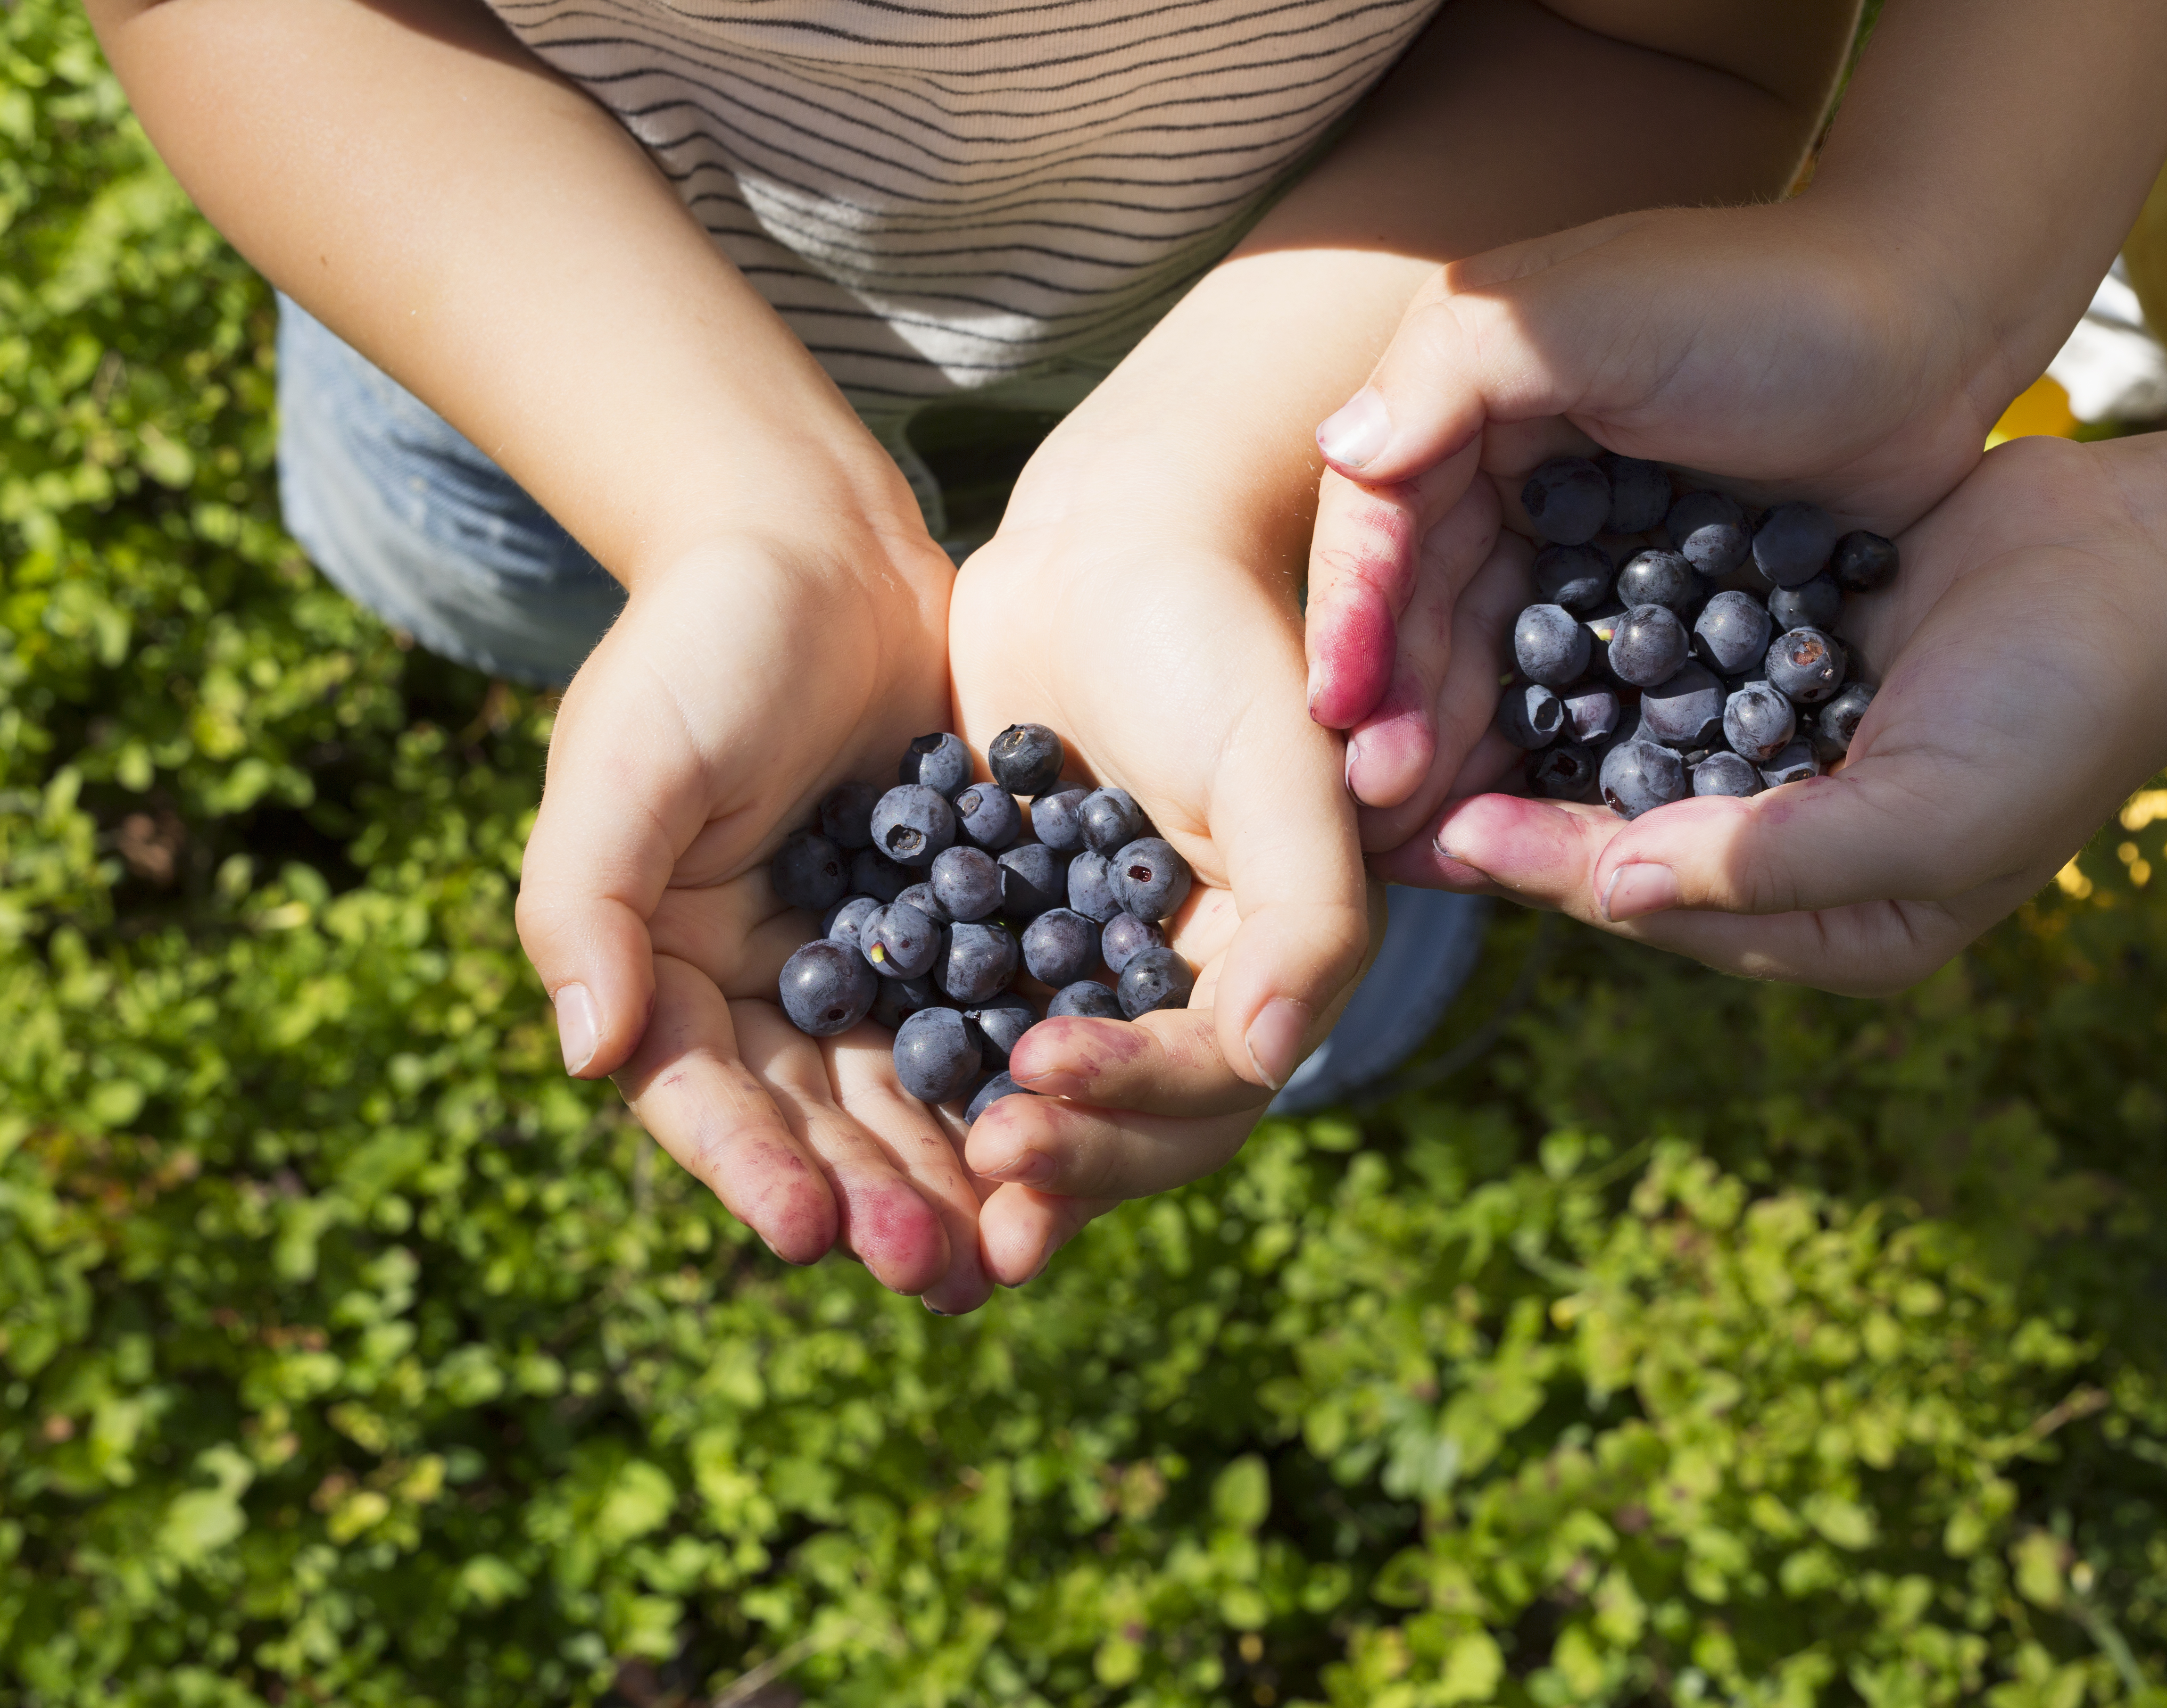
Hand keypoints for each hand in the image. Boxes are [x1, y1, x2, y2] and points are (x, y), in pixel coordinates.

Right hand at [515, 530, 1009, 1309]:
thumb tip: (589, 1056)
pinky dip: (1018, 1091)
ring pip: (907, 1103)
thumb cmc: (701, 643)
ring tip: (1011, 1253)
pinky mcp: (949, 934)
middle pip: (815, 1127)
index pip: (701, 1099)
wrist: (820, 549)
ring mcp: (861, 969)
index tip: (806, 1237)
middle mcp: (757, 991)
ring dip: (953, 1181)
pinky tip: (1070, 1147)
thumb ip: (586, 903)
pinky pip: (986, 1030)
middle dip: (873, 1205)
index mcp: (660, 968)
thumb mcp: (627, 759)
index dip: (750, 1171)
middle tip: (938, 1276)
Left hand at [942, 473, 1377, 1286]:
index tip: (1031, 1084)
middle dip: (1060, 1159)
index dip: (1130, 1105)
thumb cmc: (1215, 638)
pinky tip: (857, 1111)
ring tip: (913, 1194)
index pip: (1211, 1086)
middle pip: (1133, 1126)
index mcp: (1269, 965)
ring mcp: (1092, 969)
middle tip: (973, 1173)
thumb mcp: (1280, 763)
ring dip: (987, 1156)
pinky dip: (926, 1081)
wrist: (1110, 544)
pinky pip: (968, 1033)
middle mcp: (1187, 988)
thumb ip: (1309, 913)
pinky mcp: (1003, 936)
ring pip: (1048, 1103)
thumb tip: (1275, 1058)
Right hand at [1304, 200, 2020, 835]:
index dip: (1355, 619)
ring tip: (1424, 832)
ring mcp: (1587, 540)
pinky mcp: (1659, 595)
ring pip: (1496, 657)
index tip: (1338, 716)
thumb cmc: (1765, 303)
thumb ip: (1454, 367)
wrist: (1934, 330)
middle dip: (1395, 705)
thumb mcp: (1591, 308)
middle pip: (1428, 607)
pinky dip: (1549, 742)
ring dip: (1456, 742)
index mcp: (1472, 399)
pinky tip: (1521, 807)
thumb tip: (1337, 452)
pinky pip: (1584, 681)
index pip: (1381, 522)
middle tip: (1376, 803)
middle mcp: (1512, 472)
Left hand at [1373, 435, 2166, 994]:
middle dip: (1512, 804)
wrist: (2160, 570)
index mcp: (1826, 921)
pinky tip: (1513, 589)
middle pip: (1618, 832)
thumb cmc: (2065, 713)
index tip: (1446, 836)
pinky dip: (1598, 636)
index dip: (1548, 872)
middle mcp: (1786, 842)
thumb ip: (1777, 862)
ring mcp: (1779, 741)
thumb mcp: (1932, 820)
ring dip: (1535, 713)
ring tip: (1422, 682)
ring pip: (1626, 742)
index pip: (1655, 903)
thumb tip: (1626, 886)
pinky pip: (1668, 655)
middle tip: (1386, 772)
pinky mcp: (1778, 645)